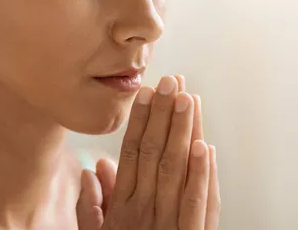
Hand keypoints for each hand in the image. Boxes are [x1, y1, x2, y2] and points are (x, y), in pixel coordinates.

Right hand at [77, 75, 220, 228]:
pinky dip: (201, 171)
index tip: (146, 91)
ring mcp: (168, 222)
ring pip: (175, 168)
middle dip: (162, 113)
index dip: (139, 119)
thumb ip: (92, 204)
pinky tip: (204, 145)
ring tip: (187, 98)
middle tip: (170, 81)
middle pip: (153, 152)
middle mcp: (143, 208)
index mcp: (122, 205)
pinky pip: (196, 200)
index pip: (131, 152)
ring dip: (182, 130)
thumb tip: (92, 168)